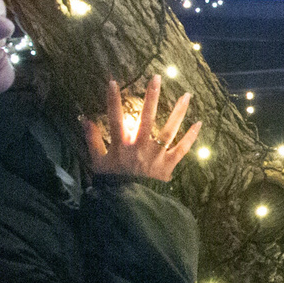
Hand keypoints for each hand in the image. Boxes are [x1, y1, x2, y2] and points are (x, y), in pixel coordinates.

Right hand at [83, 73, 201, 181]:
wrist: (129, 205)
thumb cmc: (112, 182)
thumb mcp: (97, 162)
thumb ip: (92, 139)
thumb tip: (84, 119)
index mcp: (121, 146)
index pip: (116, 118)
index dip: (113, 100)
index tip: (113, 82)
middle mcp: (140, 147)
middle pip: (147, 118)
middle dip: (152, 97)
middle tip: (157, 77)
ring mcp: (156, 155)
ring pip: (169, 130)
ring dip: (178, 112)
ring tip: (186, 95)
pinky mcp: (168, 165)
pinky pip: (182, 149)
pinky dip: (191, 137)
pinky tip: (199, 123)